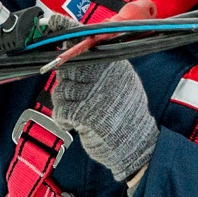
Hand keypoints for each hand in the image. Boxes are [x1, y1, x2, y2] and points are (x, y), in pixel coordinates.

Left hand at [50, 57, 156, 181]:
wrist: (136, 144)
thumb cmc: (125, 114)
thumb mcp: (120, 82)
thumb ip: (98, 67)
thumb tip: (71, 55)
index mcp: (114, 65)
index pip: (81, 53)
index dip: (70, 63)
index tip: (68, 66)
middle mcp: (104, 76)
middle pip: (67, 71)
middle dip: (66, 84)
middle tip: (74, 97)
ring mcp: (95, 94)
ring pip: (61, 91)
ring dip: (64, 104)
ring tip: (77, 112)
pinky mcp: (85, 113)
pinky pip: (61, 111)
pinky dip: (62, 119)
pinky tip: (74, 123)